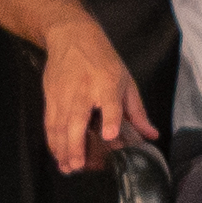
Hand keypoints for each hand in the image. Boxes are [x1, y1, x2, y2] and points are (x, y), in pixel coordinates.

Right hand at [39, 31, 145, 172]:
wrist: (70, 35)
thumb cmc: (101, 58)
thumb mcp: (125, 80)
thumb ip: (137, 111)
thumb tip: (151, 135)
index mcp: (107, 82)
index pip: (110, 103)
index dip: (110, 119)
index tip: (110, 135)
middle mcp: (84, 89)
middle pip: (77, 119)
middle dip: (76, 144)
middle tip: (78, 165)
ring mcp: (64, 94)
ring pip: (60, 125)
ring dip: (62, 148)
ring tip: (67, 167)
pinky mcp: (51, 96)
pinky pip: (50, 123)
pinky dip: (52, 140)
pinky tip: (57, 155)